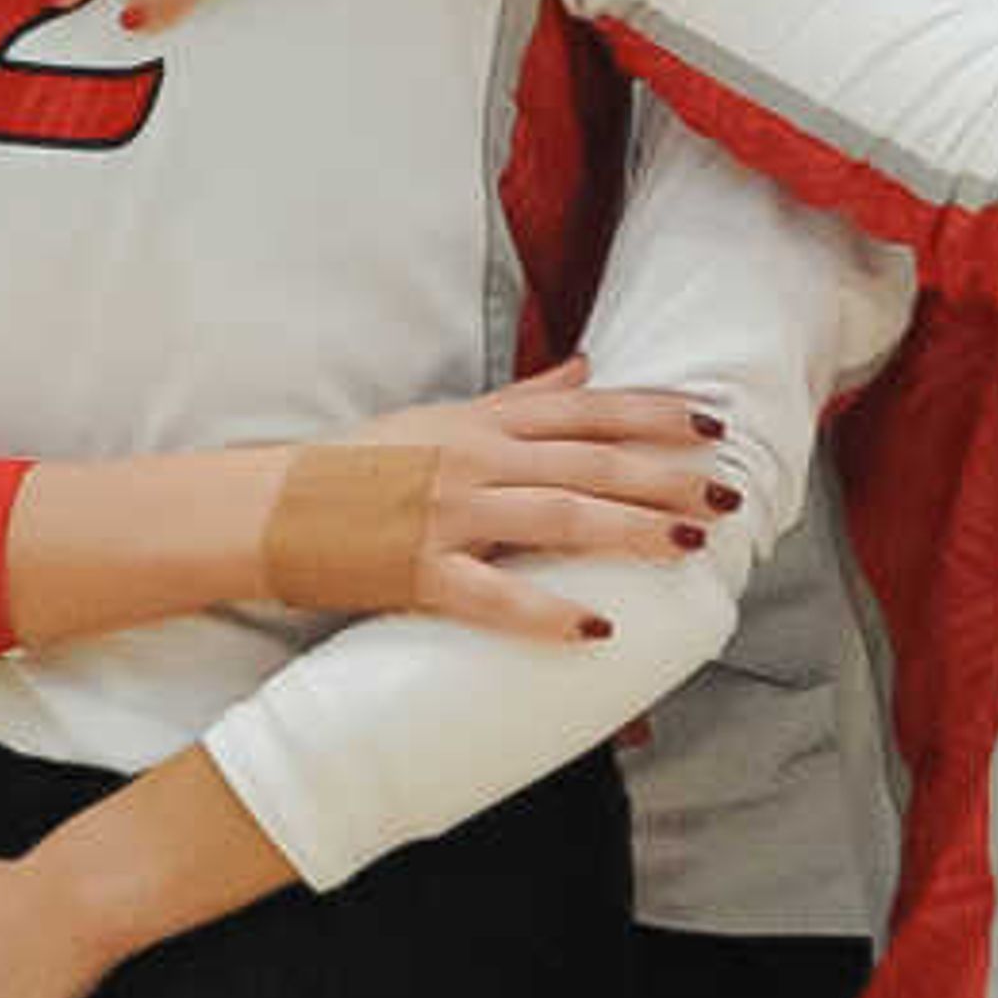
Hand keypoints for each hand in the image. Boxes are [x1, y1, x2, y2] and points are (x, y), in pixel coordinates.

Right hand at [324, 358, 736, 641]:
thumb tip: (588, 369)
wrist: (269, 509)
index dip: (654, 416)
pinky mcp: (421, 572)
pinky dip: (548, 612)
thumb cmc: (357, 466)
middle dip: (667, 477)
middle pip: (590, 464)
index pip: (586, 411)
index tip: (713, 426)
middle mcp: (475, 461)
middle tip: (728, 494)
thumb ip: (520, 399)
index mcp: (482, 424)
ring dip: (631, 531)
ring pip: (559, 517)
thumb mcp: (443, 418)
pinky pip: (495, 595)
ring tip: (689, 544)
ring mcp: (449, 515)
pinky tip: (598, 628)